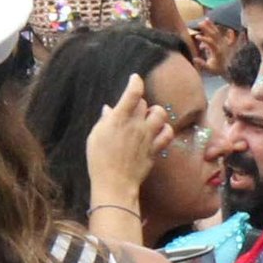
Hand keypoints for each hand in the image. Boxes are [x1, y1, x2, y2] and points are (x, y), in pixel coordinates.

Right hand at [87, 75, 175, 221]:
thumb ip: (105, 120)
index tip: (135, 78)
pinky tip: (159, 131)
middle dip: (138, 103)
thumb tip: (109, 109)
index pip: (133, 93)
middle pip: (144, 103)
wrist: (114, 184)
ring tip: (148, 118)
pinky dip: (165, 129)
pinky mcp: (155, 149)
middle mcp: (136, 124)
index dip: (135, 82)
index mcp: (119, 119)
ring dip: (155, 112)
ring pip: (160, 113)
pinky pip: (167, 133)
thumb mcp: (95, 136)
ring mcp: (148, 137)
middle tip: (131, 110)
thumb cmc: (99, 160)